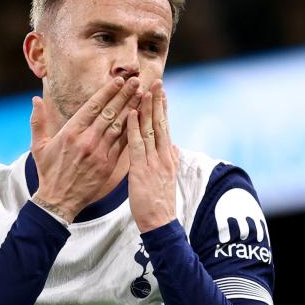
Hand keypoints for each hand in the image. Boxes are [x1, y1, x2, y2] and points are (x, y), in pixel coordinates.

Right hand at [30, 77, 140, 221]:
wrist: (59, 200)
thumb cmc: (48, 172)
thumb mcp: (38, 146)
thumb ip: (38, 121)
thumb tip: (35, 99)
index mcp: (70, 132)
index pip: (93, 106)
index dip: (108, 92)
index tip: (119, 80)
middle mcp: (87, 140)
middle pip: (110, 112)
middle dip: (124, 95)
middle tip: (136, 81)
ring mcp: (99, 152)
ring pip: (120, 126)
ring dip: (132, 109)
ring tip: (143, 96)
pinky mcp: (108, 164)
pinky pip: (123, 144)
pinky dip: (132, 130)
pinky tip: (140, 120)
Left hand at [126, 79, 178, 232]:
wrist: (160, 223)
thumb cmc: (160, 203)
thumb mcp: (168, 178)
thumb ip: (171, 159)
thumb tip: (173, 146)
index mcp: (169, 157)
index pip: (165, 127)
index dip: (163, 108)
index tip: (162, 91)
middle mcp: (164, 156)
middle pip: (160, 123)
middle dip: (158, 101)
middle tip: (156, 81)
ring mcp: (154, 162)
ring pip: (150, 130)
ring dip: (146, 108)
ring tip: (144, 89)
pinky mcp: (142, 170)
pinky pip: (137, 145)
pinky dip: (133, 128)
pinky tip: (130, 113)